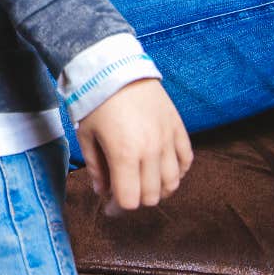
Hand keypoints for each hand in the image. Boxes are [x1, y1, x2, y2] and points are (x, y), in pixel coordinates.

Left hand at [75, 79, 192, 215]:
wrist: (116, 67)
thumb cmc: (95, 101)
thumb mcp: (86, 136)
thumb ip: (96, 167)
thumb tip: (102, 192)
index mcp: (124, 154)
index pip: (130, 199)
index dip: (118, 207)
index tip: (109, 205)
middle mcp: (151, 150)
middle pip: (151, 195)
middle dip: (136, 199)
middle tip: (123, 193)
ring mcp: (168, 139)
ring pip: (173, 182)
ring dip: (158, 189)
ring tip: (143, 182)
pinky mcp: (178, 127)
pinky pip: (186, 160)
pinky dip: (178, 171)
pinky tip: (163, 169)